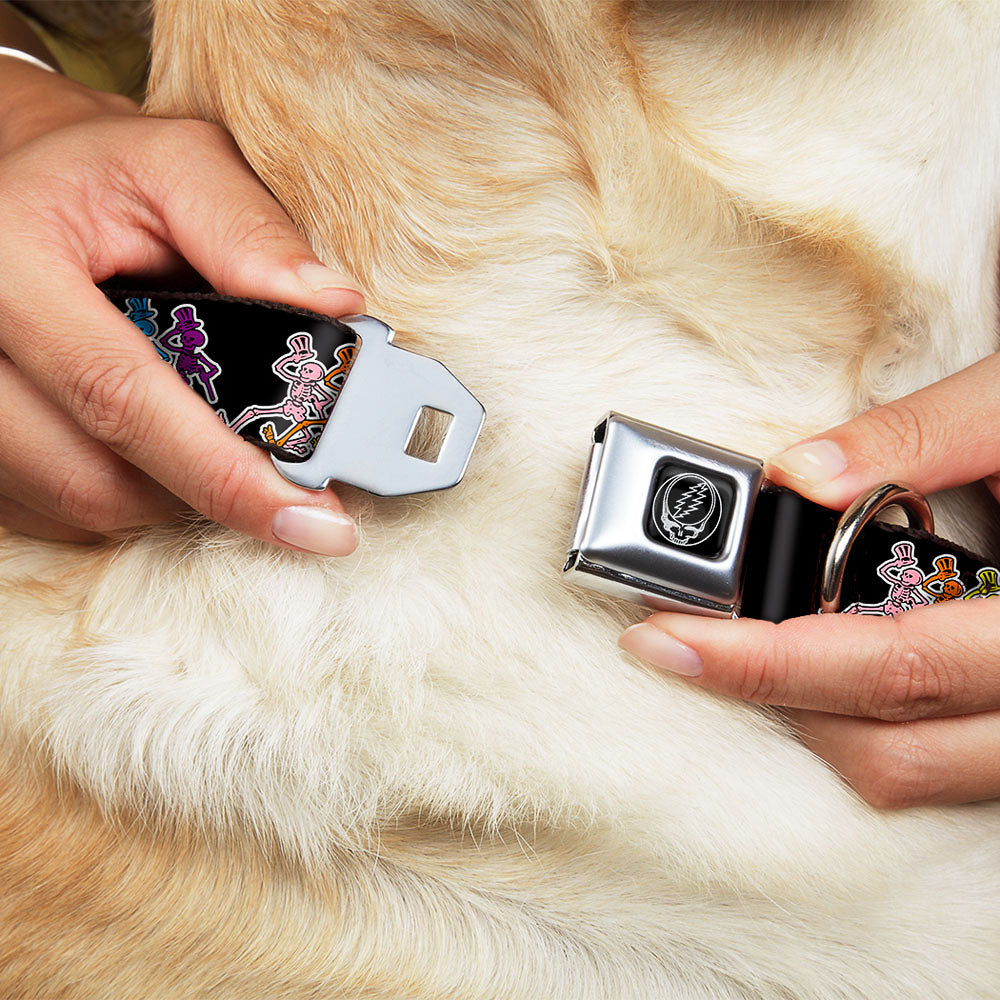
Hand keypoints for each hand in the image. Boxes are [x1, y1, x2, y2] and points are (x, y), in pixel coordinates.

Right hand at [0, 58, 363, 553]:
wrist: (20, 188)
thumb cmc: (101, 175)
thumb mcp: (177, 166)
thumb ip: (249, 229)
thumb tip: (334, 306)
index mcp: (9, 267)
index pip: (121, 397)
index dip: (224, 474)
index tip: (316, 522)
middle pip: (97, 478)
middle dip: (211, 492)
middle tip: (293, 487)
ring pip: (83, 504)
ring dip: (175, 494)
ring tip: (226, 446)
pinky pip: (61, 509)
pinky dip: (134, 493)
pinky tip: (168, 448)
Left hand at [619, 352, 999, 808]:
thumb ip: (919, 437)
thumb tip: (797, 474)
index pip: (894, 668)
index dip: (768, 663)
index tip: (667, 638)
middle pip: (891, 749)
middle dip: (767, 697)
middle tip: (677, 642)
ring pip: (914, 772)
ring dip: (812, 719)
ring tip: (740, 649)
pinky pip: (941, 763)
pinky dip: (866, 723)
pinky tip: (820, 663)